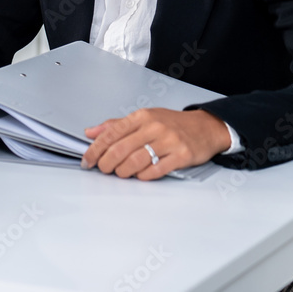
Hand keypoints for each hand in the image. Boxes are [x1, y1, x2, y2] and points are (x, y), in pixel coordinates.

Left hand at [81, 108, 231, 180]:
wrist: (205, 127)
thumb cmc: (172, 124)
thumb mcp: (144, 118)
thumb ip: (116, 125)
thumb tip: (91, 132)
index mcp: (141, 116)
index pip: (111, 133)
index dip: (95, 149)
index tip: (87, 160)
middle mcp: (154, 127)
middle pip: (120, 149)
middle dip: (106, 163)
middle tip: (103, 169)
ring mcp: (169, 141)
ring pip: (136, 161)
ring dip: (123, 172)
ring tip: (121, 173)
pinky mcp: (181, 156)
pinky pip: (155, 171)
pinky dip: (143, 176)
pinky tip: (140, 175)